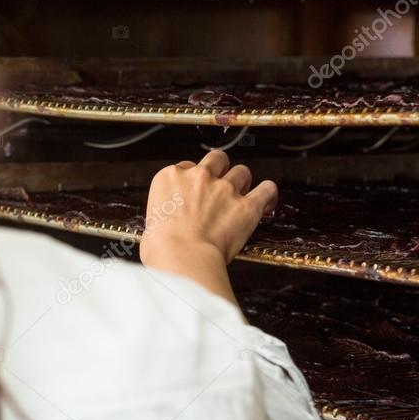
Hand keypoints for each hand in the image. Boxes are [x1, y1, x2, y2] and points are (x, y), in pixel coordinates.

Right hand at [139, 150, 277, 303]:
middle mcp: (199, 177)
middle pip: (216, 159)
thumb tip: (167, 224)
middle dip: (220, 170)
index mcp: (171, 177)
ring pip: (242, 171)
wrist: (181, 259)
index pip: (186, 167)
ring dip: (242, 182)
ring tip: (241, 196)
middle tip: (220, 186)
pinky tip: (267, 201)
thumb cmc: (162, 248)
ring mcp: (225, 189)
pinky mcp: (247, 206)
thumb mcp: (150, 222)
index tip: (195, 192)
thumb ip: (163, 213)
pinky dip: (268, 194)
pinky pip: (267, 189)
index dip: (193, 180)